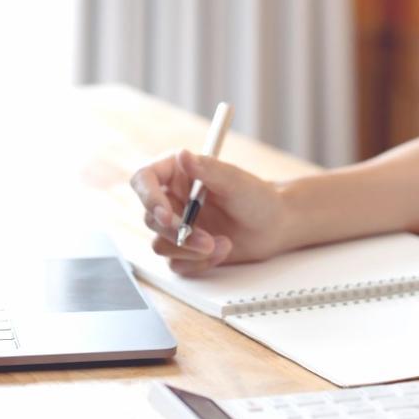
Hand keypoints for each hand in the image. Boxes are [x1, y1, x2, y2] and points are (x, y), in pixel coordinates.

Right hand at [130, 148, 289, 275]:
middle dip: (177, 233)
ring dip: (190, 250)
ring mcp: (177, 226)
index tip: (167, 216)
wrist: (274, 226)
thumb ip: (208, 169)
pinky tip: (222, 251)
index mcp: (177, 173)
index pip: (144, 180)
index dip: (148, 198)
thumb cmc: (258, 198)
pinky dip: (199, 263)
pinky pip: (176, 264)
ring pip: (160, 244)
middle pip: (150, 218)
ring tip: (222, 244)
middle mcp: (172, 199)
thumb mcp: (236, 182)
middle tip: (205, 240)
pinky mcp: (184, 250)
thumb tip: (183, 155)